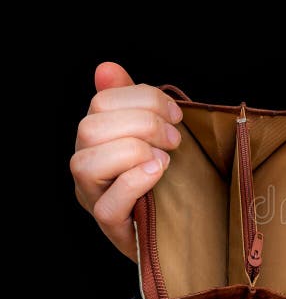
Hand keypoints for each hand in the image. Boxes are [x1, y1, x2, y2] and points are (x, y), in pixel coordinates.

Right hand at [70, 63, 182, 260]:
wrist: (185, 230)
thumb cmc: (169, 178)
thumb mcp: (157, 136)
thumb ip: (135, 102)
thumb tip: (107, 67)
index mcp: (98, 138)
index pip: (102, 102)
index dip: (142, 99)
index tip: (177, 114)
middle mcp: (88, 166)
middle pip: (91, 128)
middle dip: (142, 124)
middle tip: (175, 139)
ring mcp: (95, 197)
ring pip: (87, 163)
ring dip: (135, 152)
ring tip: (166, 160)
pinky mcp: (112, 226)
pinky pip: (109, 204)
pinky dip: (135, 181)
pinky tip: (159, 173)